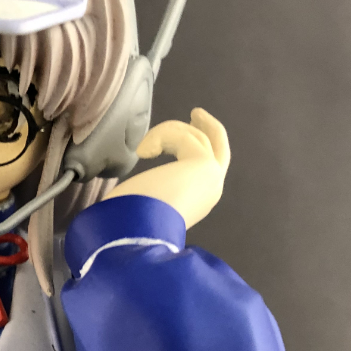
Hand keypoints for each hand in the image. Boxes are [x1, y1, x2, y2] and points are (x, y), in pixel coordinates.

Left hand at [103, 108, 230, 229]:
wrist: (141, 237)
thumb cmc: (132, 225)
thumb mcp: (140, 204)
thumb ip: (148, 193)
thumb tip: (130, 190)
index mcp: (196, 202)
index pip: (203, 169)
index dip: (193, 148)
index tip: (178, 138)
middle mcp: (209, 189)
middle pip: (219, 149)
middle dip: (209, 129)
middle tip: (196, 113)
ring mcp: (210, 177)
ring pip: (198, 139)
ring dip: (170, 133)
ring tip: (144, 147)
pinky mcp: (204, 166)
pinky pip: (185, 137)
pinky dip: (162, 137)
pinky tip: (143, 152)